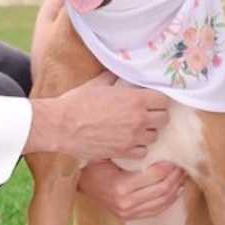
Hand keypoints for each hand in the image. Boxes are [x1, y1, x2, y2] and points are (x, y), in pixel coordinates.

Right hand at [25, 73, 169, 161]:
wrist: (61, 125)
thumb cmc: (77, 102)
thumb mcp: (97, 84)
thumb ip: (114, 78)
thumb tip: (119, 71)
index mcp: (135, 99)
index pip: (164, 100)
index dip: (158, 100)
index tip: (151, 100)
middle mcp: (138, 119)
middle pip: (163, 119)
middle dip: (157, 116)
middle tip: (146, 114)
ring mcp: (132, 137)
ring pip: (155, 136)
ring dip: (147, 132)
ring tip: (136, 129)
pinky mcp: (123, 152)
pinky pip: (142, 152)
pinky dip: (138, 148)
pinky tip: (128, 142)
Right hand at [78, 160, 184, 220]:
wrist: (81, 183)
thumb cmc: (94, 164)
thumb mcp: (109, 154)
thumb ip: (130, 151)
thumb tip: (155, 142)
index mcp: (121, 186)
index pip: (154, 176)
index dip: (168, 167)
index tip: (175, 157)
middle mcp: (126, 203)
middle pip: (162, 190)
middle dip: (176, 177)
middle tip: (182, 165)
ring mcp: (128, 213)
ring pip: (162, 202)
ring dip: (176, 188)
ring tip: (182, 175)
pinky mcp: (130, 217)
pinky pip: (156, 210)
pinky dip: (169, 200)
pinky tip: (176, 190)